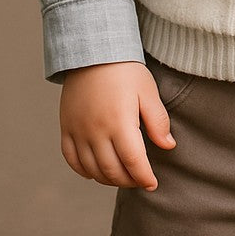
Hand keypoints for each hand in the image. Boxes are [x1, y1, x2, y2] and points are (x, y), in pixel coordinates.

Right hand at [59, 61, 175, 190]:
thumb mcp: (148, 91)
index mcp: (119, 122)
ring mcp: (78, 131)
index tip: (152, 184)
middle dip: (128, 180)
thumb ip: (158, 121)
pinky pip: (71, 159)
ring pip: (91, 169)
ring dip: (108, 178)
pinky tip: (96, 171)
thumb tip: (168, 146)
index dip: (144, 177)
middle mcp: (96, 131)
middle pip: (112, 170)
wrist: (93, 51)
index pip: (133, 162)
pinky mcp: (66, 127)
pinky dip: (84, 170)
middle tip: (140, 180)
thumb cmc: (125, 70)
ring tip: (122, 176)